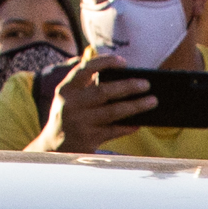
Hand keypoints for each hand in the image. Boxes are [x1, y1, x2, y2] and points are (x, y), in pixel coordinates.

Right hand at [43, 54, 157, 151]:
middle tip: (147, 84)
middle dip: (128, 86)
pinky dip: (128, 126)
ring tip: (153, 101)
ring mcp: (79, 122)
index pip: (84, 69)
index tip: (124, 62)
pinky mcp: (88, 138)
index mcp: (66, 89)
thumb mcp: (71, 98)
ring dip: (136, 105)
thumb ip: (89, 86)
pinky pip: (114, 130)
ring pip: (113, 111)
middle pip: (104, 91)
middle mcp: (70, 104)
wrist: (54, 146)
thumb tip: (127, 79)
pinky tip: (139, 123)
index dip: (104, 62)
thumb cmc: (72, 115)